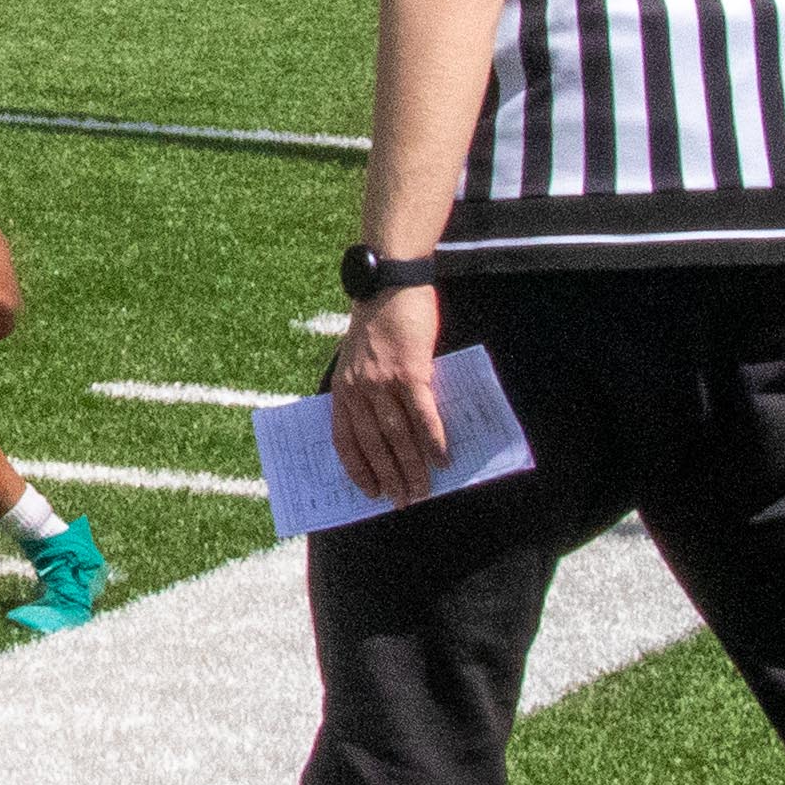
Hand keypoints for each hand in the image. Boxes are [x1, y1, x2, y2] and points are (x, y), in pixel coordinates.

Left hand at [328, 284, 451, 503]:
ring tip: (424, 489)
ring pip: (398, 434)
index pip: (344, 439)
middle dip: (389, 476)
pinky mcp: (411, 371)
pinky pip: (422, 413)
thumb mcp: (358, 358)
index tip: (370, 491)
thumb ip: (367, 390)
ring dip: (412, 466)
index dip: (358, 468)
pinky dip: (433, 439)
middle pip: (374, 443)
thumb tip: (390, 430)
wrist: (390, 282)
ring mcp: (384, 381)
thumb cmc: (378, 321)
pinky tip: (442, 458)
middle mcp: (359, 388)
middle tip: (404, 501)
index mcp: (343, 388)